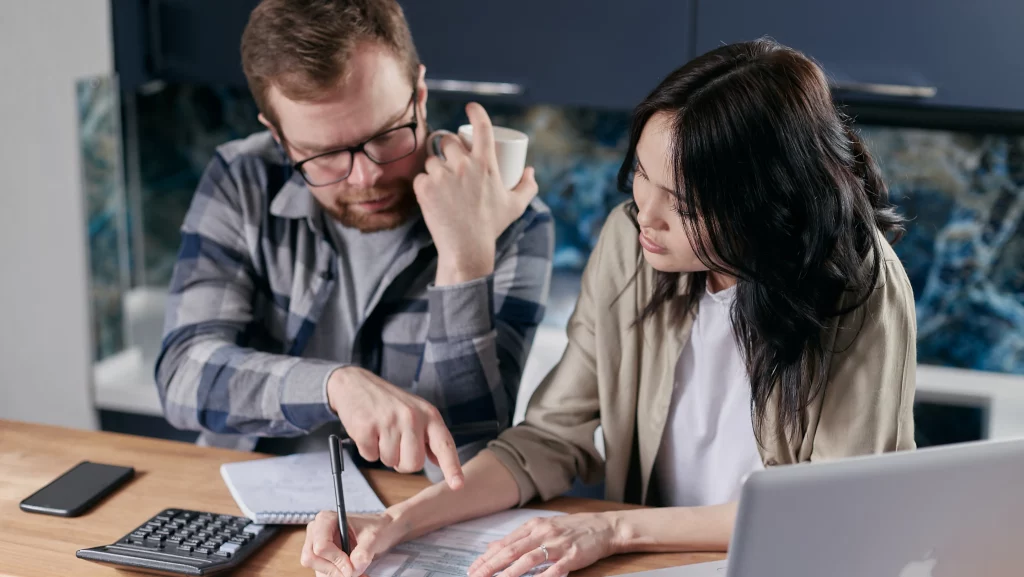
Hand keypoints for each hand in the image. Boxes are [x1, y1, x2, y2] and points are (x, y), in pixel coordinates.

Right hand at [301, 510, 407, 576]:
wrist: (381, 530)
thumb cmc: (376, 528)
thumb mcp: (373, 538)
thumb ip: (362, 553)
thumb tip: (352, 570)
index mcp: (326, 519)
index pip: (321, 546)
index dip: (336, 560)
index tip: (352, 566)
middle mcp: (316, 531)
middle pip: (312, 559)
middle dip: (334, 570)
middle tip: (354, 572)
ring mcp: (316, 545)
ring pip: (317, 569)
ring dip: (338, 575)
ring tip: (359, 573)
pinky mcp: (322, 558)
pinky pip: (324, 573)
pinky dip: (339, 576)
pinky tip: (354, 573)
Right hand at [327, 366, 463, 488]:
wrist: (356, 383)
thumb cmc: (389, 402)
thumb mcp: (416, 412)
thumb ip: (429, 436)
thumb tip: (439, 461)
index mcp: (429, 415)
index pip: (444, 445)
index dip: (452, 467)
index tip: (457, 485)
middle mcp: (412, 417)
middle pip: (414, 464)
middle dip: (402, 462)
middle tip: (395, 443)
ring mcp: (389, 421)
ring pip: (390, 462)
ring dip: (383, 453)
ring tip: (380, 432)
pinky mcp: (367, 427)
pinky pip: (370, 457)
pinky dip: (367, 449)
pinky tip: (368, 431)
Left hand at [413, 102, 538, 284]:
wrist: (466, 248)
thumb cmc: (492, 226)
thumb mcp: (515, 206)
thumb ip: (528, 186)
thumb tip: (529, 170)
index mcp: (486, 164)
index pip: (482, 127)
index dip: (476, 112)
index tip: (470, 107)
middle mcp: (463, 165)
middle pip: (449, 142)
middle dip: (449, 149)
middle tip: (451, 163)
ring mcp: (442, 176)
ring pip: (432, 160)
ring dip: (435, 168)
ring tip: (442, 184)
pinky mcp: (425, 188)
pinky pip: (420, 177)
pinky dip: (424, 185)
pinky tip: (431, 195)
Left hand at [467, 513, 618, 576]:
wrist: (604, 527)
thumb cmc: (572, 529)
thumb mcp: (543, 528)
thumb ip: (518, 538)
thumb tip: (492, 546)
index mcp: (534, 526)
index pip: (505, 543)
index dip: (487, 557)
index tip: (472, 569)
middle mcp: (543, 533)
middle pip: (512, 551)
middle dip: (491, 565)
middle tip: (475, 576)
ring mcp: (557, 544)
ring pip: (528, 559)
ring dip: (510, 572)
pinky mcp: (572, 556)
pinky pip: (554, 569)